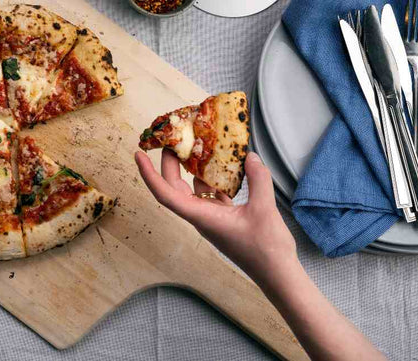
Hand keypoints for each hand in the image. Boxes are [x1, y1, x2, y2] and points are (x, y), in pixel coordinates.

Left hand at [135, 149, 296, 280]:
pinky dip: (215, 179)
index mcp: (202, 217)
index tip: (138, 156)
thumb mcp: (264, 209)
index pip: (165, 194)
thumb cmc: (267, 250)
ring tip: (198, 147)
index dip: (149, 174)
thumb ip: (257, 180)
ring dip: (194, 169)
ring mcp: (213, 218)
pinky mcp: (225, 219)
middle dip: (171, 164)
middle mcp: (201, 217)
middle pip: (176, 187)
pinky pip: (212, 195)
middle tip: (172, 140)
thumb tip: (249, 157)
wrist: (278, 276)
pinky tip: (225, 166)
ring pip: (195, 190)